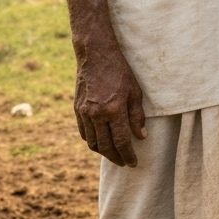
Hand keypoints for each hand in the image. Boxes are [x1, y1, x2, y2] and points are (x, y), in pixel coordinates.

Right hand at [74, 37, 147, 166]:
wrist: (95, 55)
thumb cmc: (119, 71)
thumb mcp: (135, 91)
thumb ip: (137, 116)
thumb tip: (141, 136)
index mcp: (114, 110)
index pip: (121, 141)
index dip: (128, 155)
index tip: (134, 163)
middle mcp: (97, 114)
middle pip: (105, 146)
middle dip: (116, 158)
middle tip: (124, 163)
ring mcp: (84, 112)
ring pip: (92, 142)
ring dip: (103, 152)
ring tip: (114, 155)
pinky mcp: (77, 109)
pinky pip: (84, 132)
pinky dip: (92, 141)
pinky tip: (100, 142)